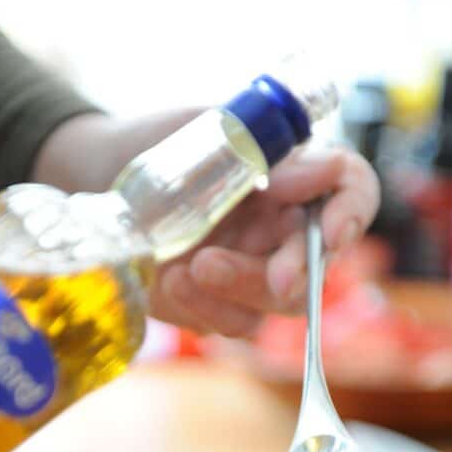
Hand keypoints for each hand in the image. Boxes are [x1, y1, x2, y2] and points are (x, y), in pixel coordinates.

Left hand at [149, 146, 379, 335]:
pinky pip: (229, 323)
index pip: (352, 192)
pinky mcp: (217, 304)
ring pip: (277, 305)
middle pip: (317, 264)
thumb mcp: (207, 127)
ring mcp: (253, 271)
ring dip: (239, 291)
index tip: (332, 232)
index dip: (353, 212)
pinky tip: (170, 282)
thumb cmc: (159, 139)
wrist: (98, 173)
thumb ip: (266, 148)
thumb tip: (328, 168)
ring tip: (186, 268)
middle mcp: (283, 228)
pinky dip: (203, 308)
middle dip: (291, 272)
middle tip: (257, 274)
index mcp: (295, 178)